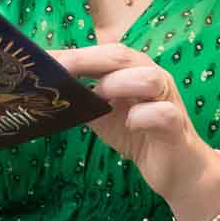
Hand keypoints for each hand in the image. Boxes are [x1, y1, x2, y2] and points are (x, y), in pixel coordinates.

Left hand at [47, 42, 217, 205]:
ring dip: (119, 85)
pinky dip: (141, 117)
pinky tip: (130, 124)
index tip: (42, 58)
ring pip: (148, 77)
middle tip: (59, 70)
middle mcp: (152, 76)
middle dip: (87, 61)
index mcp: (132, 70)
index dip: (73, 54)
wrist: (177, 167)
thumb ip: (84, 97)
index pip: (102, 53)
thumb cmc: (138, 133)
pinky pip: (162, 113)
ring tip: (100, 99)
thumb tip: (46, 87)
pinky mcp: (176, 125)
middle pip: (122, 56)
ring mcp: (167, 99)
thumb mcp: (104, 113)